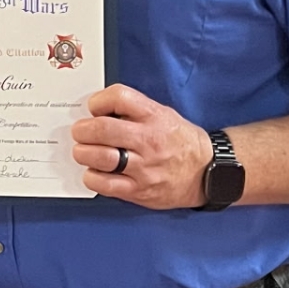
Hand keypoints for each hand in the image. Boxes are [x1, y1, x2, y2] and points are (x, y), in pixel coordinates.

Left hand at [70, 84, 212, 209]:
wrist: (208, 173)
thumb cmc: (180, 141)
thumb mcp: (163, 114)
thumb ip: (133, 110)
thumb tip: (97, 112)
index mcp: (154, 116)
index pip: (119, 97)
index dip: (98, 101)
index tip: (93, 108)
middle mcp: (148, 140)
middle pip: (102, 129)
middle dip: (82, 130)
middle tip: (80, 132)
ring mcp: (144, 167)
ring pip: (100, 157)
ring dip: (83, 153)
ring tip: (84, 151)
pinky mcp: (139, 190)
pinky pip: (104, 185)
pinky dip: (91, 177)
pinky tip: (94, 172)